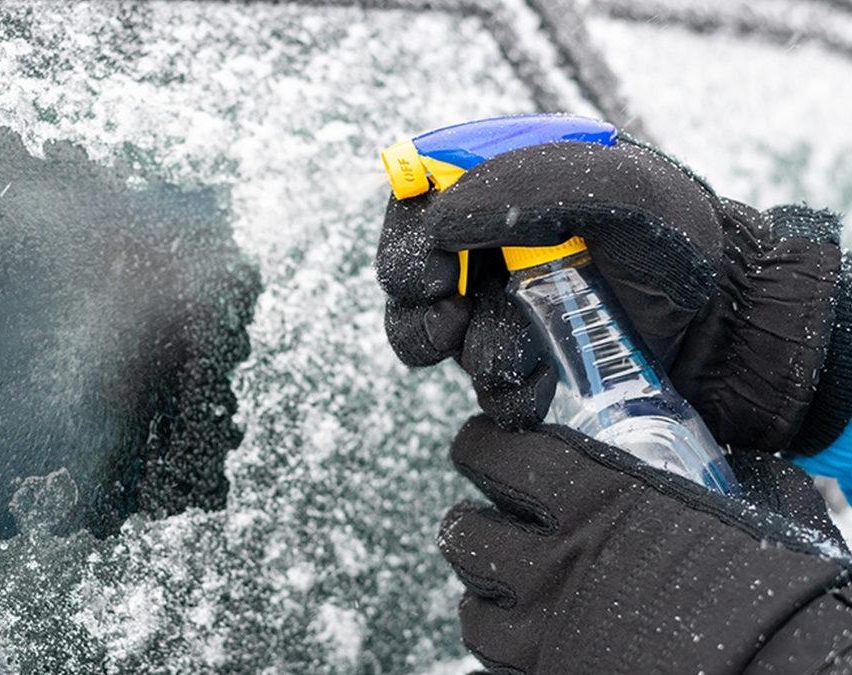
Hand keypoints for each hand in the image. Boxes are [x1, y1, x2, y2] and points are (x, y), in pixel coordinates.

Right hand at [375, 136, 846, 452]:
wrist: (732, 330)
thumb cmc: (686, 247)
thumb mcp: (625, 195)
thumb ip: (532, 188)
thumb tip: (439, 223)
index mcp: (511, 183)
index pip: (419, 196)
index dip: (407, 239)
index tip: (430, 273)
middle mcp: (496, 242)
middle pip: (410, 274)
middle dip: (422, 310)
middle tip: (451, 324)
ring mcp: (503, 302)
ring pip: (437, 336)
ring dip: (470, 354)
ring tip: (517, 361)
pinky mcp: (522, 357)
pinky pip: (482, 382)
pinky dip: (504, 391)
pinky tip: (539, 388)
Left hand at [440, 415, 849, 673]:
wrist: (781, 672)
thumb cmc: (774, 591)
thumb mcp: (743, 509)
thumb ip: (722, 480)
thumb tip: (741, 468)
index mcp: (593, 498)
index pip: (494, 454)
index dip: (481, 447)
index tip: (486, 446)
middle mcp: (552, 560)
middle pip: (464, 530)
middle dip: (473, 524)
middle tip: (493, 524)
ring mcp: (544, 627)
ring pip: (469, 604)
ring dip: (484, 592)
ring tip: (506, 589)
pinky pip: (490, 660)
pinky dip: (501, 647)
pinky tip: (529, 639)